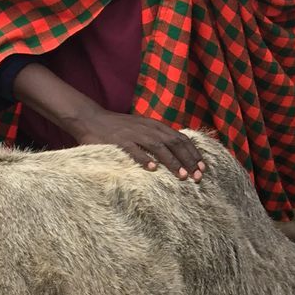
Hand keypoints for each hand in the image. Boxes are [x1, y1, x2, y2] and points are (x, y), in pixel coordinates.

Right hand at [74, 109, 205, 179]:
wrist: (91, 118)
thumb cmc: (119, 127)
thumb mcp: (143, 128)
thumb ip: (158, 138)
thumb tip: (177, 153)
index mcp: (156, 126)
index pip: (181, 139)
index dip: (193, 153)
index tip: (203, 168)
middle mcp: (148, 129)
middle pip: (174, 143)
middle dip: (188, 160)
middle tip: (197, 176)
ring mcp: (134, 134)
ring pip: (158, 147)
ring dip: (172, 162)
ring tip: (182, 175)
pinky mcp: (118, 141)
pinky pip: (134, 150)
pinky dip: (144, 159)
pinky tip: (153, 169)